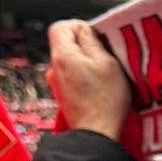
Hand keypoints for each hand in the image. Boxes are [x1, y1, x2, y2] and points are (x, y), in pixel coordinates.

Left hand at [47, 18, 131, 140]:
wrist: (97, 134)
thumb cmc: (105, 99)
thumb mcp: (107, 62)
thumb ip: (93, 40)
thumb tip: (85, 30)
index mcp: (62, 55)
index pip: (60, 26)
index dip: (79, 26)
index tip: (97, 37)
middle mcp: (54, 68)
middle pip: (66, 44)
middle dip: (87, 46)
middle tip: (107, 56)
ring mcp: (58, 84)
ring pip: (72, 62)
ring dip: (88, 63)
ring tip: (106, 74)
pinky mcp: (65, 97)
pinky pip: (74, 77)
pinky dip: (86, 78)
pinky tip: (101, 88)